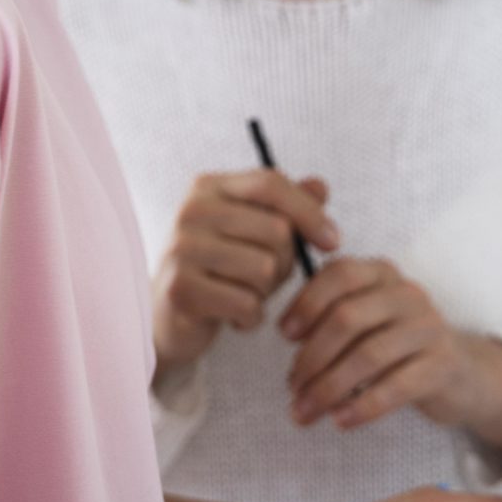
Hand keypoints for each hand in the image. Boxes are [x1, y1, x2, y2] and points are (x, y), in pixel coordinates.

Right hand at [153, 169, 338, 379]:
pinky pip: (247, 304)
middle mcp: (191, 210)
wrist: (168, 317)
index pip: (270, 183)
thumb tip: (321, 187)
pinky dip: (250, 317)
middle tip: (265, 278)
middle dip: (285, 262)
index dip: (309, 211)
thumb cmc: (221, 268)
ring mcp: (181, 249)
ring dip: (265, 293)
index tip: (334, 241)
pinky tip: (233, 316)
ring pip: (265, 270)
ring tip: (245, 294)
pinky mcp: (180, 289)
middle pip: (276, 231)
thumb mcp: (255, 232)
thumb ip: (287, 207)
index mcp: (209, 186)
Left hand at [282, 257, 475, 429]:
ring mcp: (428, 328)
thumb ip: (332, 315)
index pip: (340, 274)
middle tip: (292, 387)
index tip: (285, 336)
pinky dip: (362, 406)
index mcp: (382, 273)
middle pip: (348, 318)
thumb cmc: (397, 344)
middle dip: (311, 356)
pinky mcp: (442, 366)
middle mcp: (407, 293)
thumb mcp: (368, 319)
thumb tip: (288, 333)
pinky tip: (340, 421)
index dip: (307, 303)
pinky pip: (395, 387)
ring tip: (305, 411)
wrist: (463, 372)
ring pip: (368, 356)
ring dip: (328, 388)